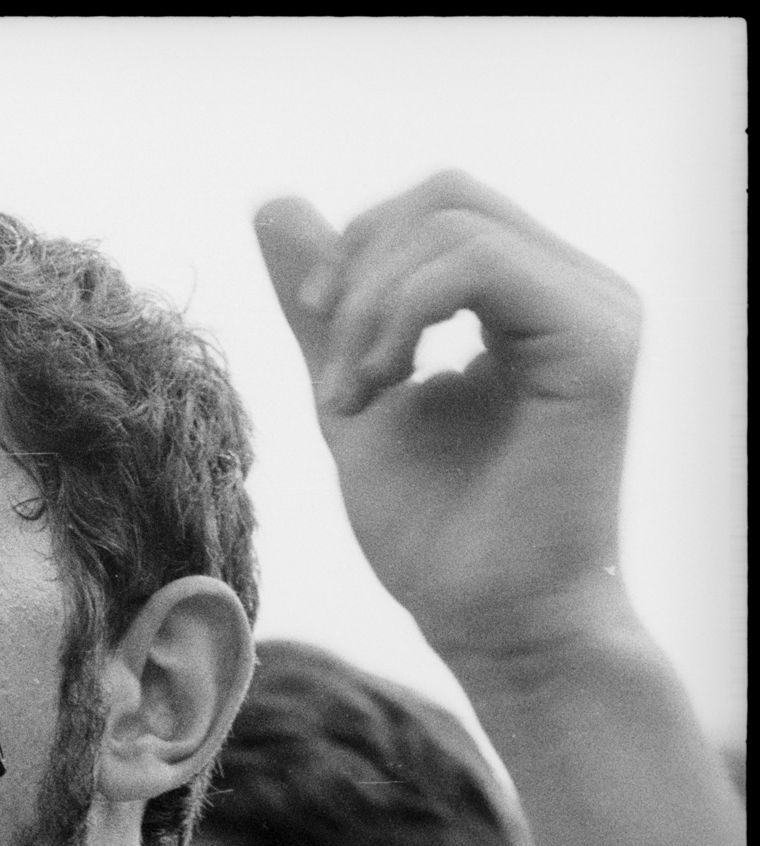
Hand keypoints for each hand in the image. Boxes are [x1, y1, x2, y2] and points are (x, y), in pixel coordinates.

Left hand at [254, 171, 641, 662]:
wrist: (488, 623)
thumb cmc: (434, 531)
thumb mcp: (353, 390)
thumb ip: (326, 303)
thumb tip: (274, 202)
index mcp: (531, 300)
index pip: (437, 208)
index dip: (355, 247)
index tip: (319, 335)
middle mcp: (576, 291)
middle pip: (443, 196)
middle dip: (357, 271)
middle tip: (333, 371)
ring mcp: (595, 311)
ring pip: (454, 224)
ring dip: (370, 308)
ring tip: (357, 396)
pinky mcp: (597, 343)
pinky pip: (480, 265)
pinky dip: (402, 314)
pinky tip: (384, 386)